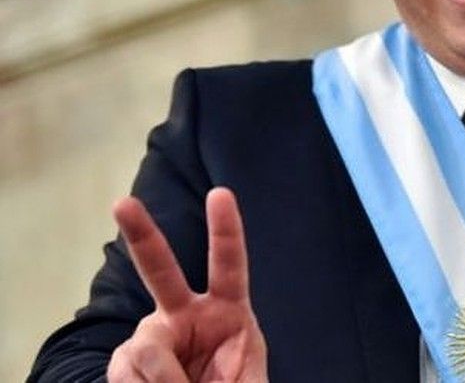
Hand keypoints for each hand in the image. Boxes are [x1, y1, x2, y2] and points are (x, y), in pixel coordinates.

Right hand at [108, 187, 267, 382]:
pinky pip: (127, 373)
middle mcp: (183, 313)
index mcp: (227, 310)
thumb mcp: (248, 382)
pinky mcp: (125, 362)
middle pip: (160, 270)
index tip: (220, 193)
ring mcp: (151, 335)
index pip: (229, 265)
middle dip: (140, 234)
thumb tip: (174, 371)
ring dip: (166, 379)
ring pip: (149, 347)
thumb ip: (232, 376)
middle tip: (122, 204)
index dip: (225, 230)